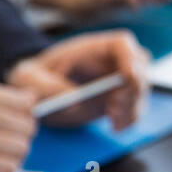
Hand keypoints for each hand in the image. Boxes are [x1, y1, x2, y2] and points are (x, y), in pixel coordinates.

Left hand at [6, 30, 150, 129]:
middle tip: (114, 110)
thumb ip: (48, 88)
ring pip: (141, 90)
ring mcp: (118, 80)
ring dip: (132, 108)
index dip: (129, 58)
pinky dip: (130, 119)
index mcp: (92, 48)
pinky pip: (136, 107)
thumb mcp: (29, 79)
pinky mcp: (119, 98)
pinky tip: (115, 127)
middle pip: (139, 67)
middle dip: (132, 89)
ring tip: (113, 123)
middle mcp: (111, 61)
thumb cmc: (33, 78)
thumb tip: (75, 101)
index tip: (127, 77)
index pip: (122, 44)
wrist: (37, 93)